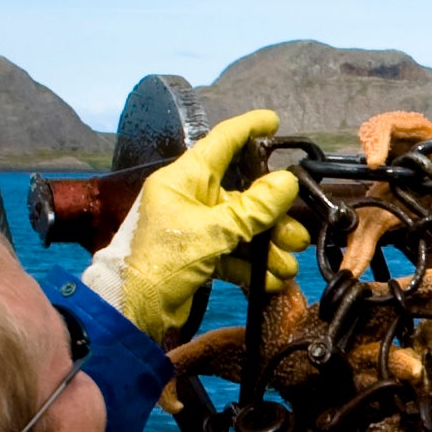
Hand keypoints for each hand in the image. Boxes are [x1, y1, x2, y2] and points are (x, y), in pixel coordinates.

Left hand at [103, 111, 314, 338]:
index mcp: (184, 179)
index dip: (248, 128)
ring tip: (288, 265)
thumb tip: (287, 182)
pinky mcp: (198, 254)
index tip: (274, 121)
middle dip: (274, 217)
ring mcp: (195, 226)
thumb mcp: (213, 233)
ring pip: (242, 227)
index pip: (221, 142)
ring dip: (268, 246)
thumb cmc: (161, 262)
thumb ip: (253, 209)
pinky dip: (252, 265)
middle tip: (299, 234)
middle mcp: (190, 197)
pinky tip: (272, 280)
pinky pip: (233, 252)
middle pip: (242, 196)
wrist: (132, 310)